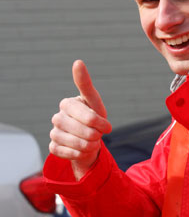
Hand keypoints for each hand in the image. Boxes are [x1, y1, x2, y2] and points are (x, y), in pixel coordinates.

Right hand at [49, 60, 111, 179]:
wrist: (89, 139)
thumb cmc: (93, 116)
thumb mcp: (94, 102)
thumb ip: (85, 84)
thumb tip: (77, 61)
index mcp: (68, 104)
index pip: (87, 115)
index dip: (99, 122)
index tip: (107, 126)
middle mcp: (58, 117)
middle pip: (82, 130)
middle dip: (96, 134)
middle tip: (100, 135)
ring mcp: (54, 132)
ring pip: (74, 142)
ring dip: (89, 145)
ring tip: (94, 142)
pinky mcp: (53, 147)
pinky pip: (66, 153)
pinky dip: (78, 154)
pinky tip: (83, 150)